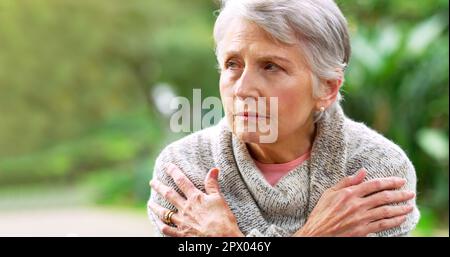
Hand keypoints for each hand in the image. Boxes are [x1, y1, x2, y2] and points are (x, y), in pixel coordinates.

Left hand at [148, 163, 243, 236]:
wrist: (222, 238)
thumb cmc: (223, 219)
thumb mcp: (219, 199)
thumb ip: (212, 184)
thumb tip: (213, 169)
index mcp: (195, 198)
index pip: (182, 181)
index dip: (174, 172)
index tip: (167, 166)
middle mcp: (186, 208)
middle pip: (169, 195)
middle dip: (159, 187)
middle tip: (152, 182)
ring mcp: (181, 222)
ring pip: (164, 212)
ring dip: (155, 206)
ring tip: (149, 203)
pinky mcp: (181, 234)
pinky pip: (166, 229)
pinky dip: (159, 224)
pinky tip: (156, 221)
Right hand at [294, 169, 414, 236]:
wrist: (317, 234)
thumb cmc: (321, 213)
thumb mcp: (329, 193)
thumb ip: (347, 182)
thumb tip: (362, 171)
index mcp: (349, 193)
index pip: (374, 184)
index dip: (390, 181)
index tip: (400, 181)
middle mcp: (356, 204)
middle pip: (383, 196)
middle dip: (400, 194)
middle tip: (410, 193)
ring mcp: (360, 218)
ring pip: (386, 211)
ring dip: (400, 207)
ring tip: (410, 205)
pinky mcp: (362, 230)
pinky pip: (383, 224)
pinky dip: (394, 221)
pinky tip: (401, 218)